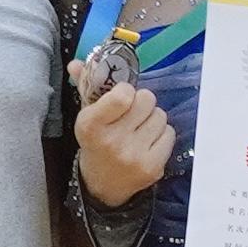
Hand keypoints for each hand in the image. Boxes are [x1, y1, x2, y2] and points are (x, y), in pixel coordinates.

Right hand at [71, 57, 176, 207]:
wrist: (101, 184)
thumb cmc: (96, 142)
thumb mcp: (87, 115)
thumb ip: (86, 85)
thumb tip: (78, 62)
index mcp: (91, 125)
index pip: (123, 94)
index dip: (127, 91)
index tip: (122, 97)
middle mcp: (113, 141)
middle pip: (147, 99)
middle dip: (141, 102)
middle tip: (132, 113)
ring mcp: (134, 156)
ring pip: (161, 115)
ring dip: (152, 118)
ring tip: (138, 129)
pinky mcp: (153, 167)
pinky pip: (170, 134)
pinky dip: (161, 135)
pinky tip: (147, 142)